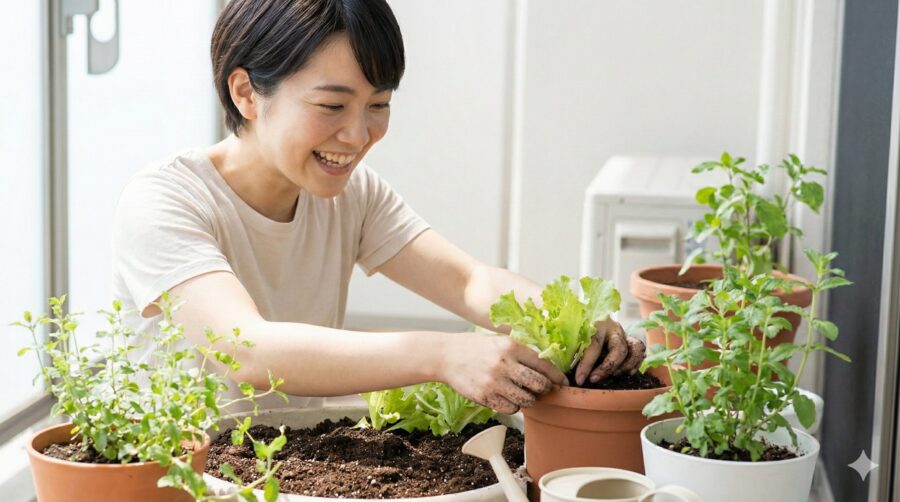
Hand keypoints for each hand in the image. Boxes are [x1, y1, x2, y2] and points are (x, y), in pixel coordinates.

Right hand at [440, 332, 567, 414]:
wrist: (445, 355)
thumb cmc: (476, 348)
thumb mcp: (500, 341)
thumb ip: (521, 352)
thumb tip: (548, 367)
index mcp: (510, 347)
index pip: (543, 364)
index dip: (556, 376)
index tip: (563, 382)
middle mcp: (503, 364)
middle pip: (539, 385)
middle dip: (544, 389)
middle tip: (542, 389)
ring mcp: (493, 382)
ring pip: (526, 400)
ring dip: (528, 399)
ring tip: (522, 392)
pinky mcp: (484, 396)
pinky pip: (510, 408)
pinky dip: (513, 406)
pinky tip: (507, 397)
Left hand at [574, 319, 645, 385]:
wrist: (588, 317)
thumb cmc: (577, 330)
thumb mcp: (571, 337)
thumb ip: (570, 349)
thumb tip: (565, 369)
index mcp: (597, 323)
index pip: (594, 346)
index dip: (586, 365)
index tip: (580, 380)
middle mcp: (614, 328)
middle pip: (618, 349)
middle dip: (607, 367)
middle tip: (594, 379)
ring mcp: (624, 334)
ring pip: (634, 349)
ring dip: (625, 366)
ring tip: (613, 375)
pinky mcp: (630, 340)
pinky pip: (639, 351)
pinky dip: (635, 363)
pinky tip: (626, 373)